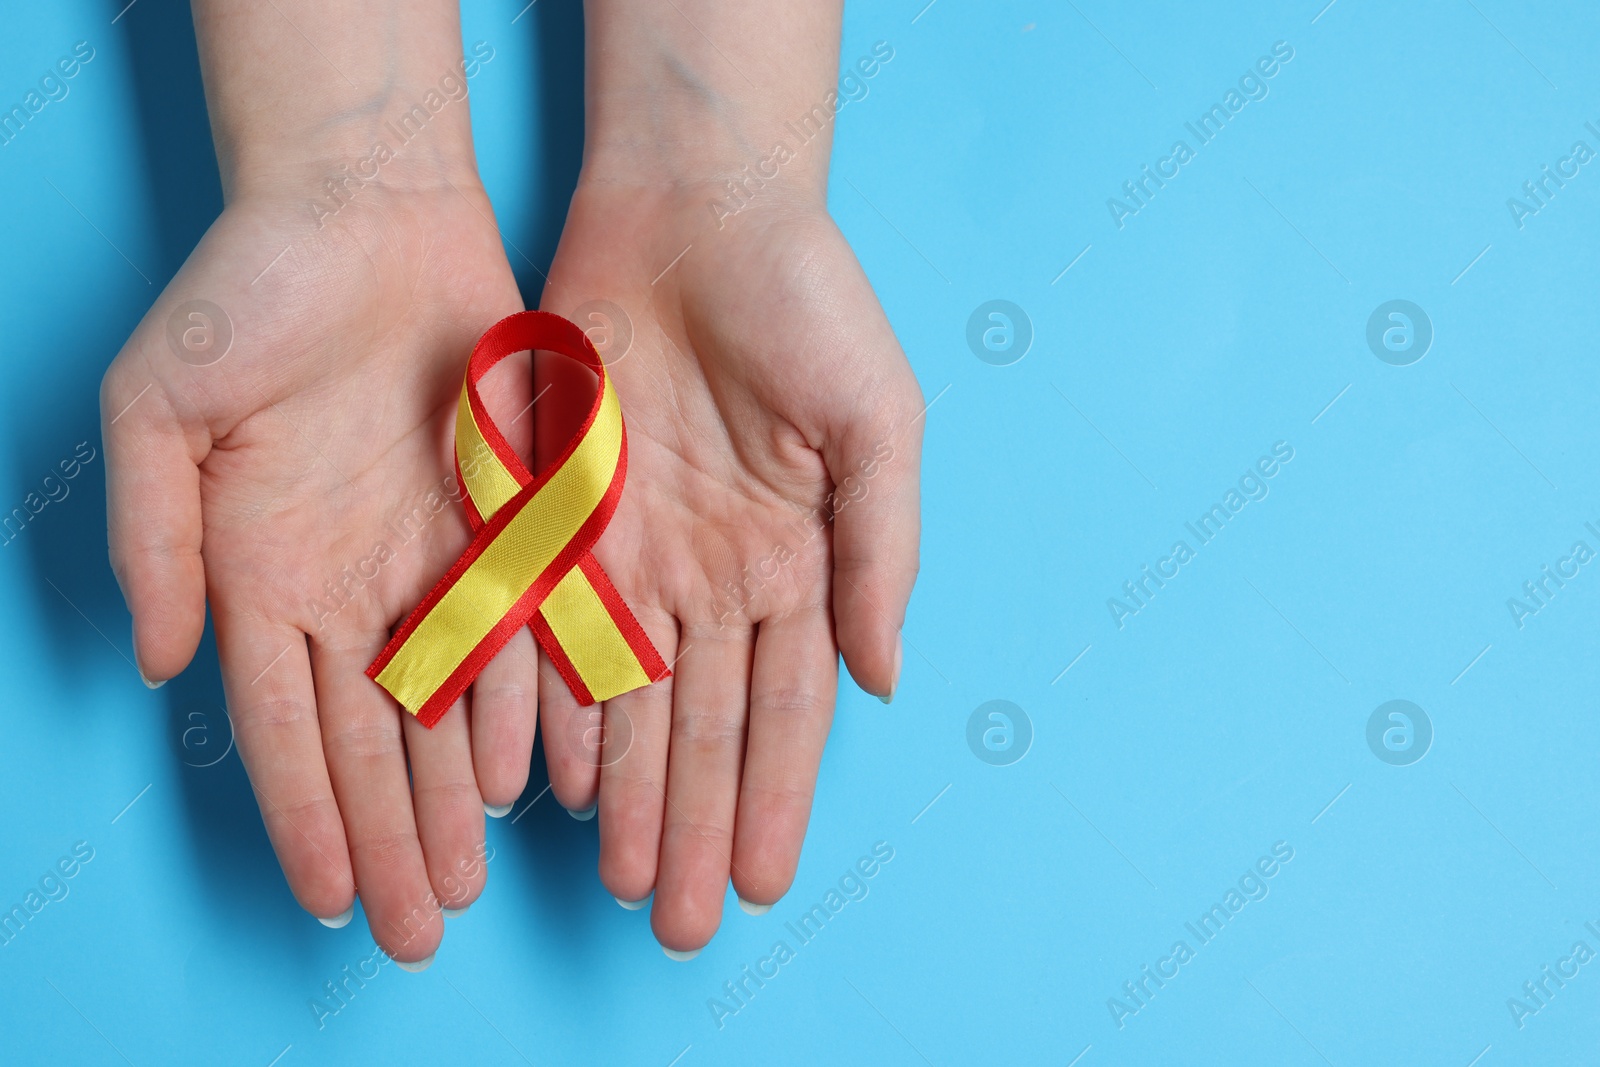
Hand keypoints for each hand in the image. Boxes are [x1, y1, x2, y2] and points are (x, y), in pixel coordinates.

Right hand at [101, 180, 539, 963]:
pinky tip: (530, 775)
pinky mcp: (503, 520)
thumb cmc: (249, 296)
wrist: (367, 213)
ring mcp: (429, 558)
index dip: (304, 812)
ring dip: (454, 797)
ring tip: (469, 881)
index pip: (279, 725)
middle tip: (416, 929)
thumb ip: (154, 536)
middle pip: (369, 740)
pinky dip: (521, 706)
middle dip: (390, 837)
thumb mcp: (161, 407)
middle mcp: (348, 584)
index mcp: (261, 572)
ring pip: (445, 707)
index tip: (327, 897)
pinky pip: (518, 632)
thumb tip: (162, 661)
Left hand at [535, 177, 923, 950]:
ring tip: (618, 881)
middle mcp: (713, 575)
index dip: (773, 795)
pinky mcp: (558, 516)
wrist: (696, 207)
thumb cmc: (807, 303)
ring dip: (623, 793)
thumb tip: (884, 683)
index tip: (760, 881)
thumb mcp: (879, 421)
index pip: (785, 707)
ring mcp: (634, 552)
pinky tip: (552, 782)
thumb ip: (881, 553)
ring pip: (624, 702)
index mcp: (795, 561)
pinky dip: (550, 708)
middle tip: (674, 924)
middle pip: (699, 726)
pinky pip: (549, 631)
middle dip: (690, 824)